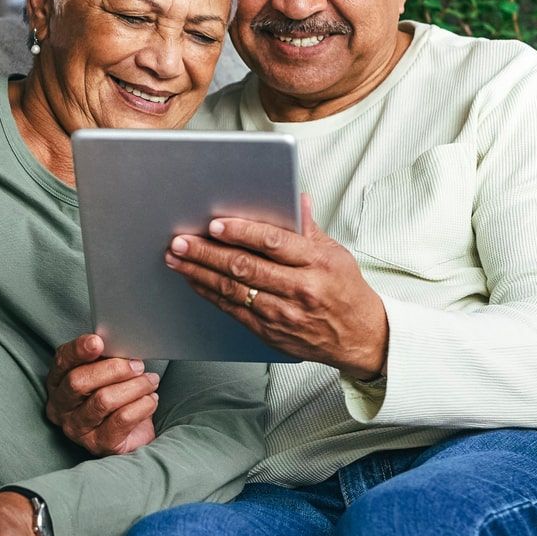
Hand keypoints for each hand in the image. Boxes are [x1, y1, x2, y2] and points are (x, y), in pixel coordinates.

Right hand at [43, 334, 159, 456]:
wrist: (135, 433)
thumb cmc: (117, 394)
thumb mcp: (107, 373)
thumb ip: (105, 357)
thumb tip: (119, 342)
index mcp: (57, 382)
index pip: (62, 361)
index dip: (78, 350)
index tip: (98, 342)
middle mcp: (60, 407)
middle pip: (79, 382)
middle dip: (113, 369)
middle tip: (138, 365)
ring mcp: (77, 428)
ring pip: (103, 400)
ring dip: (133, 387)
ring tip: (150, 381)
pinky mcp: (98, 445)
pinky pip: (122, 419)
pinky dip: (142, 405)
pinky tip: (151, 400)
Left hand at [164, 194, 389, 377]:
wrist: (359, 338)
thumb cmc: (346, 291)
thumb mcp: (336, 253)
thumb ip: (309, 228)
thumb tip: (295, 197)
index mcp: (318, 263)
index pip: (274, 243)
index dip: (242, 232)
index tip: (215, 224)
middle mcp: (300, 289)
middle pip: (246, 268)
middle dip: (207, 253)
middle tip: (181, 241)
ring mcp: (284, 314)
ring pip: (234, 291)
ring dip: (200, 273)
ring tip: (177, 258)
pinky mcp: (271, 332)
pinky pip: (233, 311)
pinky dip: (210, 293)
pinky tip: (194, 280)